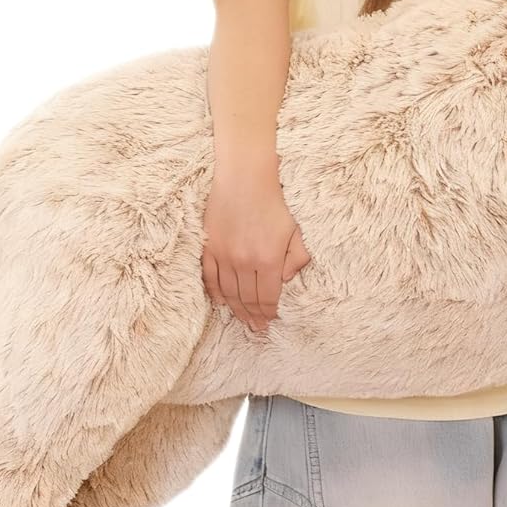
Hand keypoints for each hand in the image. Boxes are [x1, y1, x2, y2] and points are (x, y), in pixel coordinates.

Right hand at [201, 166, 312, 331]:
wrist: (244, 179)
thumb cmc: (274, 203)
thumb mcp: (295, 231)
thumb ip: (296, 259)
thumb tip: (285, 281)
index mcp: (270, 259)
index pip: (268, 297)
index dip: (270, 312)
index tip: (271, 320)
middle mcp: (245, 262)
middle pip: (248, 299)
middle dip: (254, 316)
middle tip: (257, 327)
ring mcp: (224, 256)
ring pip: (229, 293)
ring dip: (236, 309)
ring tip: (243, 320)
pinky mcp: (209, 248)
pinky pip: (210, 279)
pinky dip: (216, 293)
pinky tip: (222, 303)